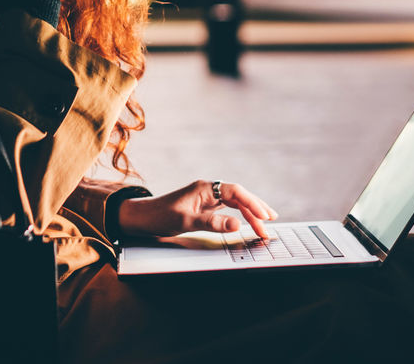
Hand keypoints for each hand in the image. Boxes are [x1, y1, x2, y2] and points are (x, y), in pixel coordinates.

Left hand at [118, 179, 276, 238]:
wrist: (142, 218)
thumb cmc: (160, 216)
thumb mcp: (186, 221)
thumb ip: (212, 223)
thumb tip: (237, 225)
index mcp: (204, 187)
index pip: (235, 191)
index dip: (252, 203)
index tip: (265, 216)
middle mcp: (207, 190)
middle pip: (238, 195)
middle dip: (256, 208)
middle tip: (271, 222)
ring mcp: (206, 198)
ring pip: (234, 202)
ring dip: (249, 213)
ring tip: (265, 225)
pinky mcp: (204, 206)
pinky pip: (227, 208)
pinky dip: (239, 215)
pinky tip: (247, 221)